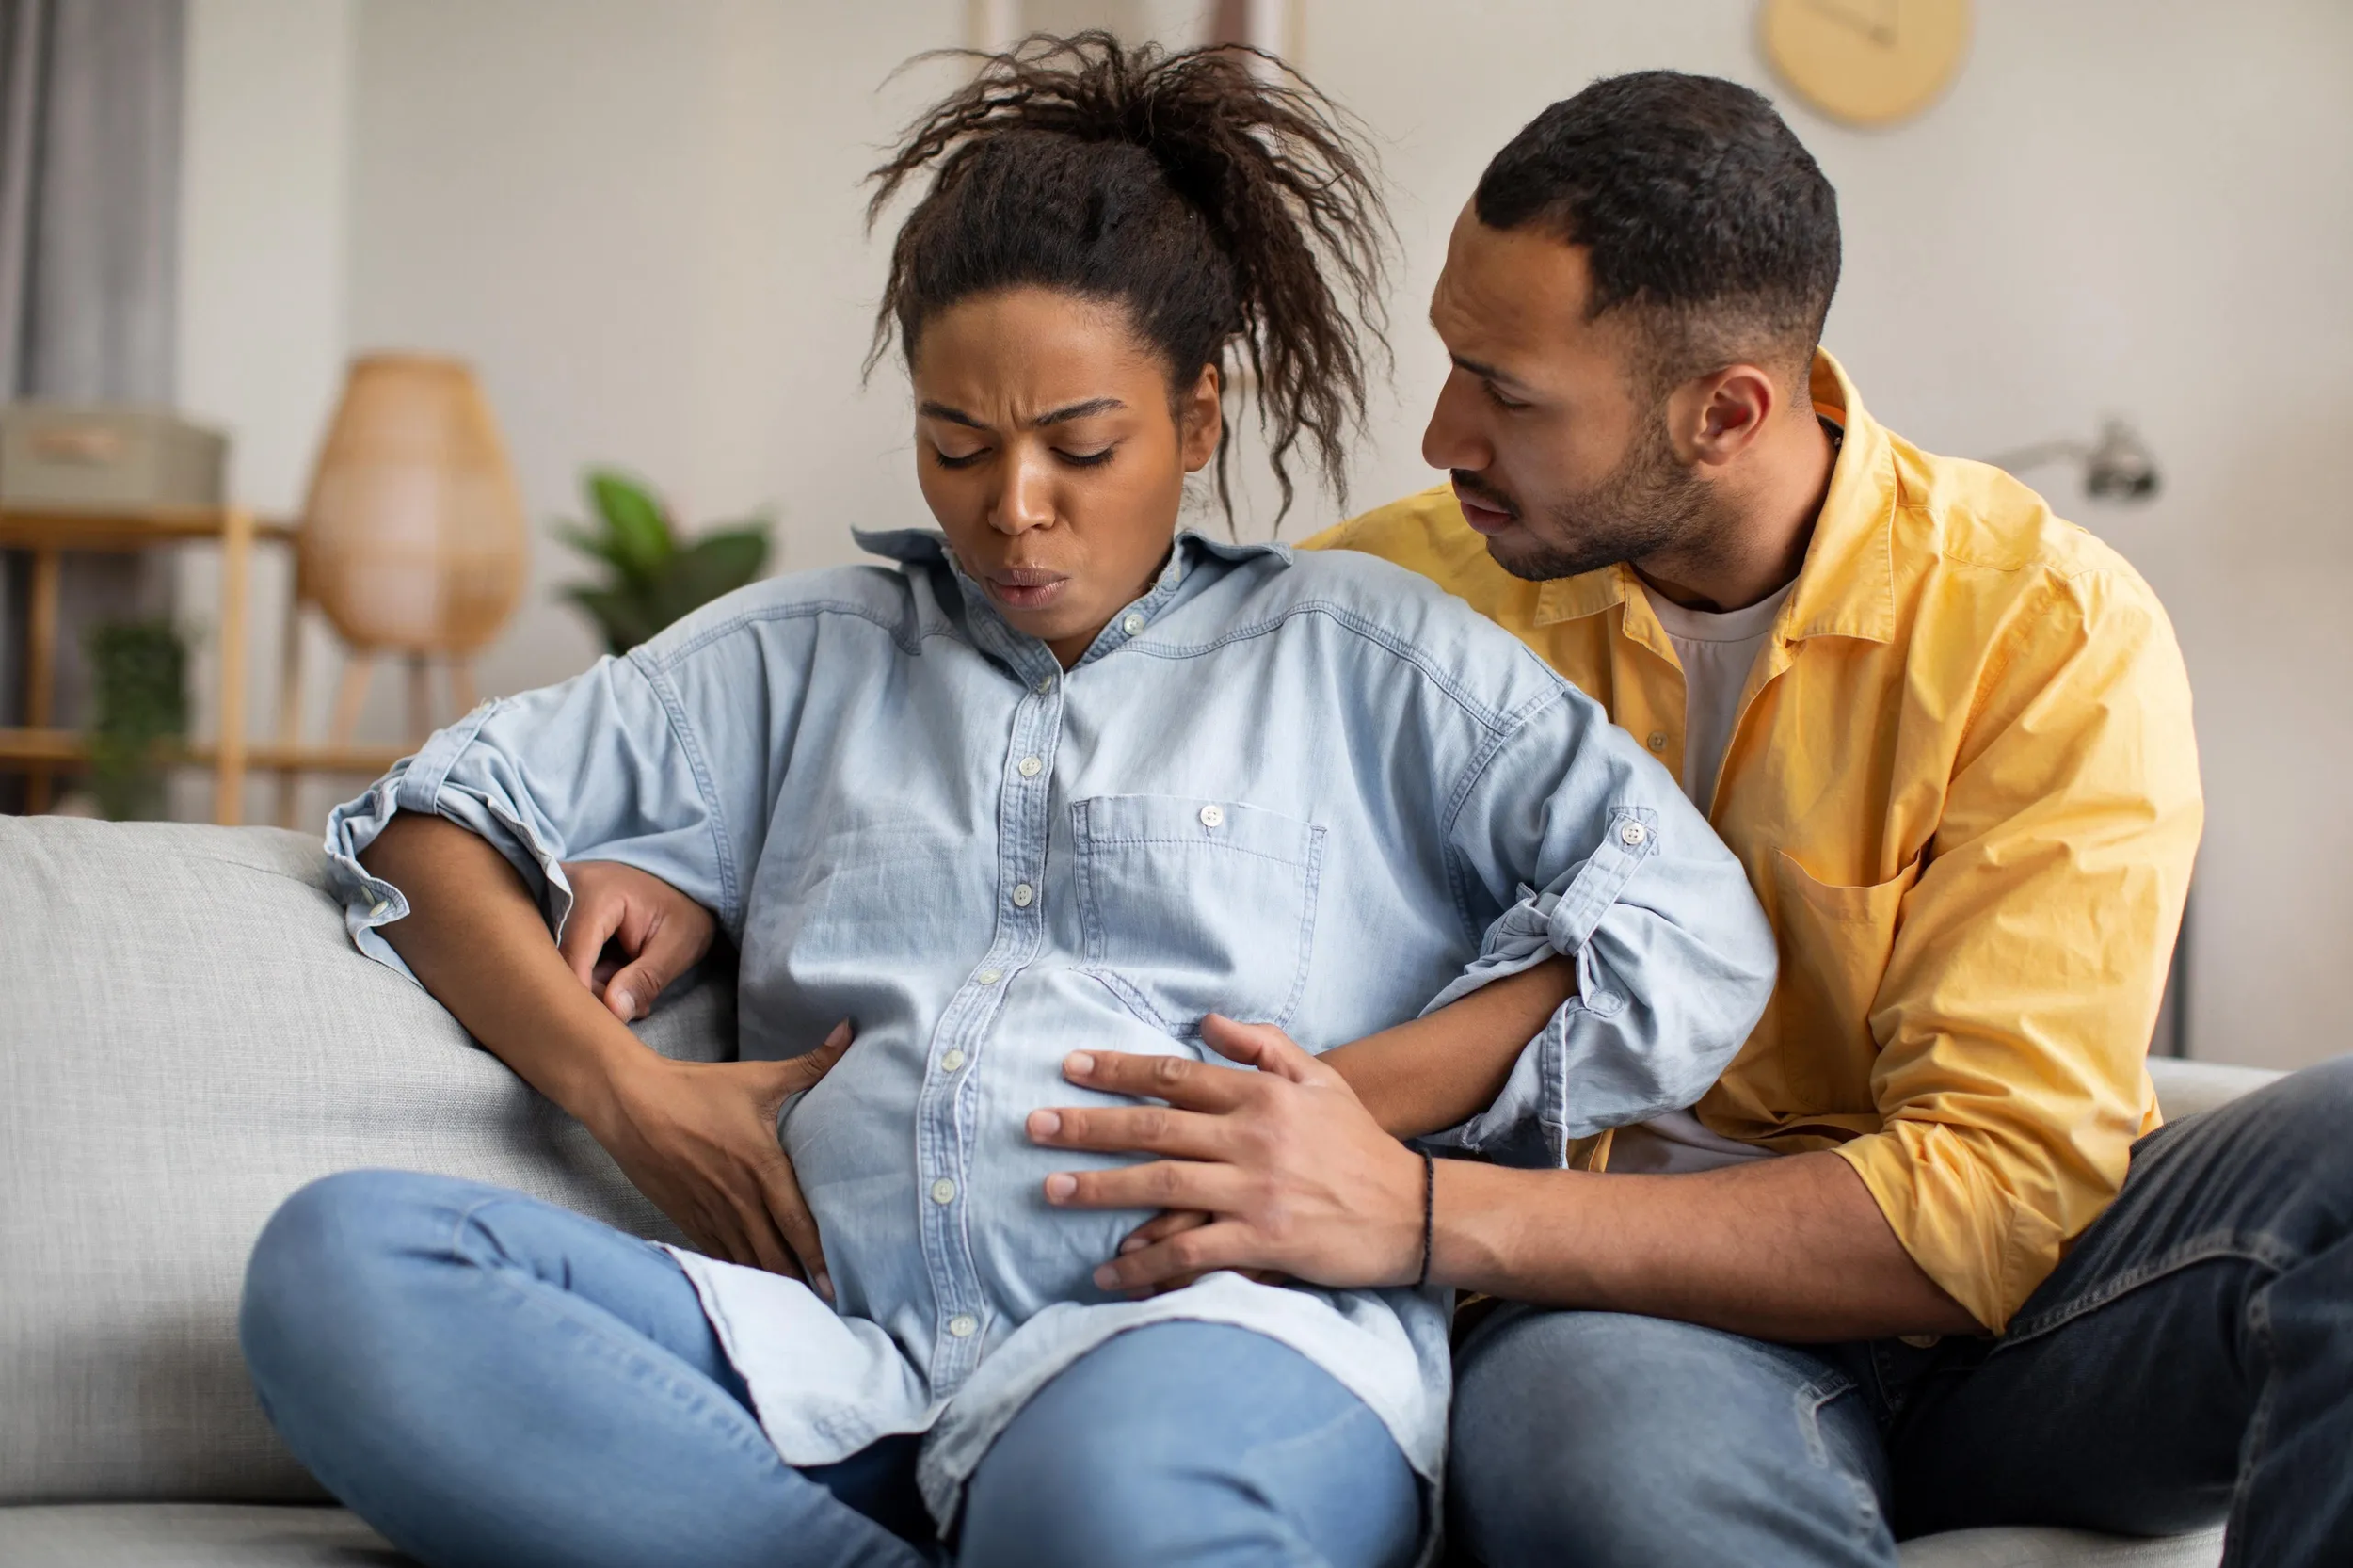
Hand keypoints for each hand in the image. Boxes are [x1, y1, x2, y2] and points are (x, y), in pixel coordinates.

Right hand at [559, 860, 716, 1021]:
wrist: (675, 884)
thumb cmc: (680, 912)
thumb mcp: (677, 946)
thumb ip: (646, 979)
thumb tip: (613, 1012)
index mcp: (595, 894)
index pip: (573, 958)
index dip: (588, 998)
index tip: (608, 1025)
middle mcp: (563, 891)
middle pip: (558, 963)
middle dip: (593, 993)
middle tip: (631, 1006)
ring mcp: (553, 900)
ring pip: (557, 963)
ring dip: (591, 985)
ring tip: (628, 988)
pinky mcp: (552, 913)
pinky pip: (558, 954)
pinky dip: (586, 974)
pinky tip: (614, 977)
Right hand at [589, 1021, 851, 1293]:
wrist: (630, 1103)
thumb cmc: (696, 1089)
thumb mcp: (758, 1077)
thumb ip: (811, 1063)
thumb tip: (849, 1031)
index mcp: (761, 1168)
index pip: (798, 1223)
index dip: (819, 1256)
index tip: (838, 1281)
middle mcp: (737, 1198)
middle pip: (775, 1253)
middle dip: (800, 1280)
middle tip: (827, 1302)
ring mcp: (708, 1213)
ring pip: (746, 1260)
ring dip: (770, 1282)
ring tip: (796, 1304)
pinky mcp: (685, 1218)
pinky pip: (717, 1254)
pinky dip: (736, 1272)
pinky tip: (751, 1287)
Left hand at [1028, 1015, 1426, 1294]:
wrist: (1414, 1211)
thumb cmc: (1361, 1145)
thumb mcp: (1322, 1080)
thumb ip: (1264, 1046)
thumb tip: (1206, 1019)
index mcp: (1262, 1096)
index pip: (1176, 1075)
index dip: (1119, 1069)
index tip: (1071, 1067)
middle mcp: (1252, 1138)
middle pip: (1155, 1126)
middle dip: (1088, 1125)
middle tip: (1035, 1124)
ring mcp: (1255, 1192)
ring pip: (1161, 1185)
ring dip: (1101, 1188)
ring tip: (1051, 1191)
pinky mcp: (1263, 1242)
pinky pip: (1189, 1253)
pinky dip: (1145, 1265)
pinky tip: (1109, 1273)